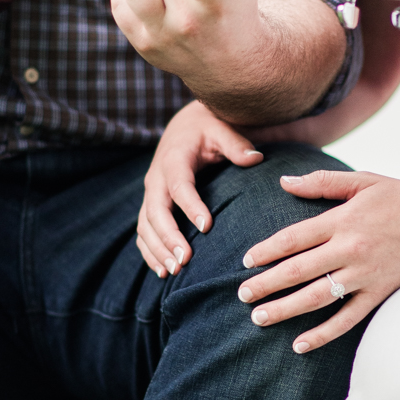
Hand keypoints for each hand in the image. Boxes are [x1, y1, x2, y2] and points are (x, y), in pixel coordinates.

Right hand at [137, 101, 263, 277]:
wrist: (185, 127)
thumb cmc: (208, 129)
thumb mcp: (222, 128)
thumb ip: (237, 144)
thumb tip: (256, 158)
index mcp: (174, 159)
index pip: (179, 185)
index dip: (191, 206)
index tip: (207, 226)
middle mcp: (156, 179)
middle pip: (155, 211)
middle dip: (168, 237)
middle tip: (184, 260)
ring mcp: (151, 195)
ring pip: (145, 226)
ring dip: (157, 250)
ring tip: (174, 271)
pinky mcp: (150, 206)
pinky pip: (143, 232)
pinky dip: (149, 252)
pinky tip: (163, 272)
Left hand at [237, 170, 399, 351]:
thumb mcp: (363, 181)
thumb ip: (322, 182)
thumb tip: (283, 181)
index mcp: (343, 220)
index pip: (294, 238)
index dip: (266, 251)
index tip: (246, 262)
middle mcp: (351, 249)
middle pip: (298, 270)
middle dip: (266, 284)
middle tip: (242, 294)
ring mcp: (366, 275)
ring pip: (317, 297)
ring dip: (284, 309)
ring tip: (258, 317)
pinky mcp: (379, 293)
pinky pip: (347, 319)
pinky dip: (323, 334)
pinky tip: (299, 344)